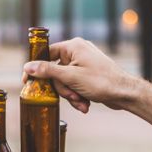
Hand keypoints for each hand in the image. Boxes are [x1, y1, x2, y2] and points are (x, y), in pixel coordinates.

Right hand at [22, 38, 139, 112]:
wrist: (124, 93)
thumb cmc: (101, 82)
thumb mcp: (71, 77)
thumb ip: (48, 71)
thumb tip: (28, 66)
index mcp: (73, 47)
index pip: (46, 54)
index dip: (36, 68)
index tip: (27, 81)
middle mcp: (77, 53)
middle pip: (55, 72)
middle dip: (63, 89)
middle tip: (71, 96)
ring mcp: (83, 65)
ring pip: (64, 82)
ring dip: (71, 95)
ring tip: (81, 102)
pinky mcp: (88, 76)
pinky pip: (74, 86)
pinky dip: (78, 97)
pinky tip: (85, 105)